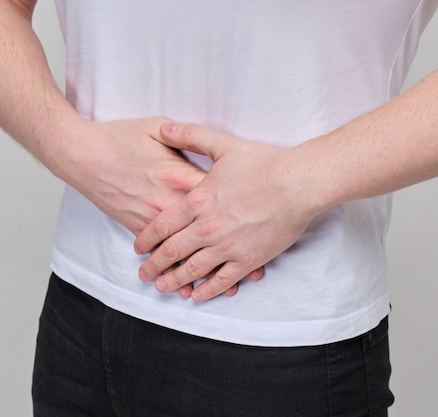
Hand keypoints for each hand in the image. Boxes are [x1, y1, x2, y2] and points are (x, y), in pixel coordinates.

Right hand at [52, 117, 250, 297]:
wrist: (81, 154)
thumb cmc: (118, 138)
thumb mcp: (156, 127)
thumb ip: (185, 135)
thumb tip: (209, 141)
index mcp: (178, 176)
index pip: (216, 199)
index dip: (241, 215)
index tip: (263, 227)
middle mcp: (168, 202)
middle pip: (206, 232)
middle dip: (232, 252)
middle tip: (256, 271)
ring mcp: (151, 217)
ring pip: (184, 251)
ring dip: (208, 271)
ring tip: (231, 287)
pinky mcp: (136, 225)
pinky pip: (161, 255)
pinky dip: (176, 271)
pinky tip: (189, 287)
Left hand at [134, 123, 315, 301]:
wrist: (299, 184)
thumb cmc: (265, 163)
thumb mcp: (224, 145)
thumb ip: (191, 135)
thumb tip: (165, 126)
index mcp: (198, 201)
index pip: (162, 225)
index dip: (146, 239)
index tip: (138, 248)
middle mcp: (207, 227)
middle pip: (171, 252)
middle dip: (153, 266)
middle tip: (143, 275)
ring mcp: (227, 246)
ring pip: (192, 270)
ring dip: (174, 281)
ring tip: (162, 288)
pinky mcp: (248, 259)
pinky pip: (222, 280)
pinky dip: (207, 290)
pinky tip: (196, 296)